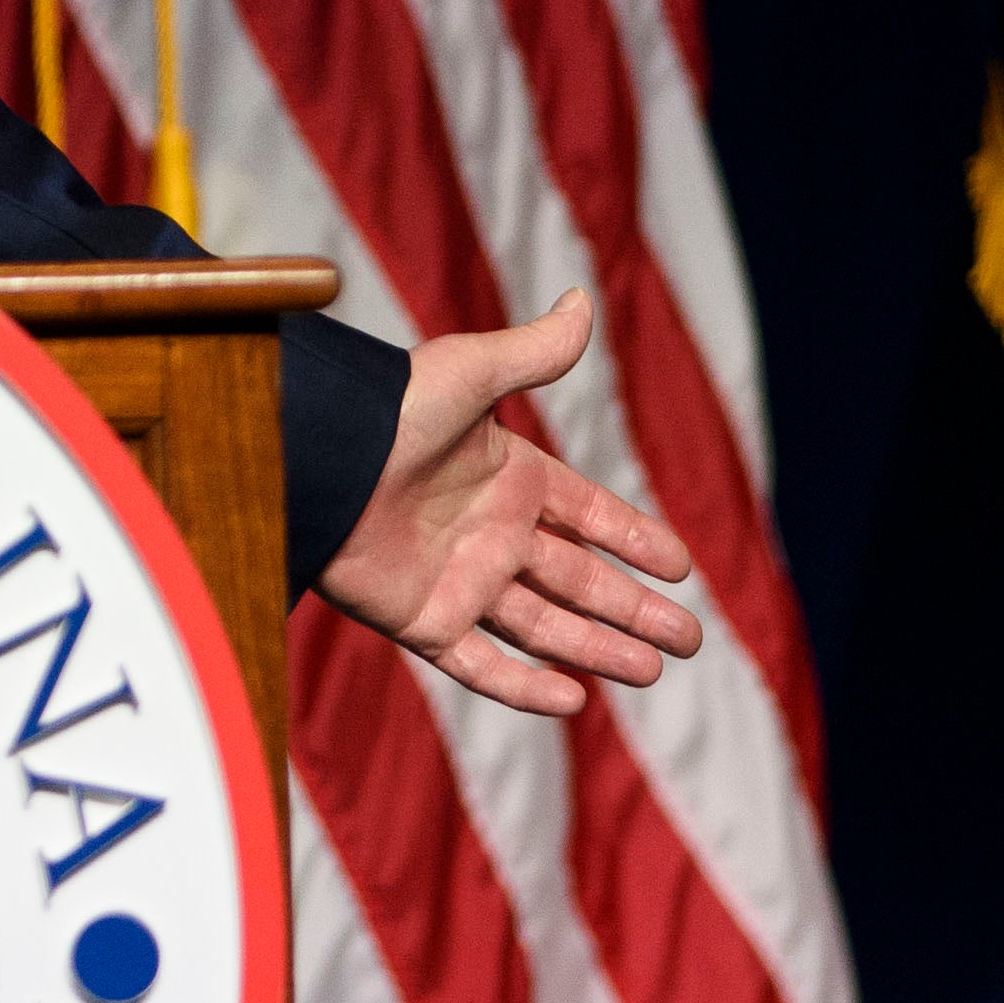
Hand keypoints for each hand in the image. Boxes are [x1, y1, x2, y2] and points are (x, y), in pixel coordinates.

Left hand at [312, 284, 702, 716]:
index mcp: (508, 478)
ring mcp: (457, 580)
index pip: (589, 515)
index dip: (635, 538)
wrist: (314, 462)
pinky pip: (480, 663)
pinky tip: (573, 702)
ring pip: (544, 626)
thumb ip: (532, 352)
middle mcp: (489, 533)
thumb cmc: (385, 409)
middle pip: (579, 580)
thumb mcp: (469, 372)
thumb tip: (582, 300)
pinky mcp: (421, 620)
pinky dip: (524, 688)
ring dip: (598, 649)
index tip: (683, 568)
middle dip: (633, 610)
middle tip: (689, 640)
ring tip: (653, 671)